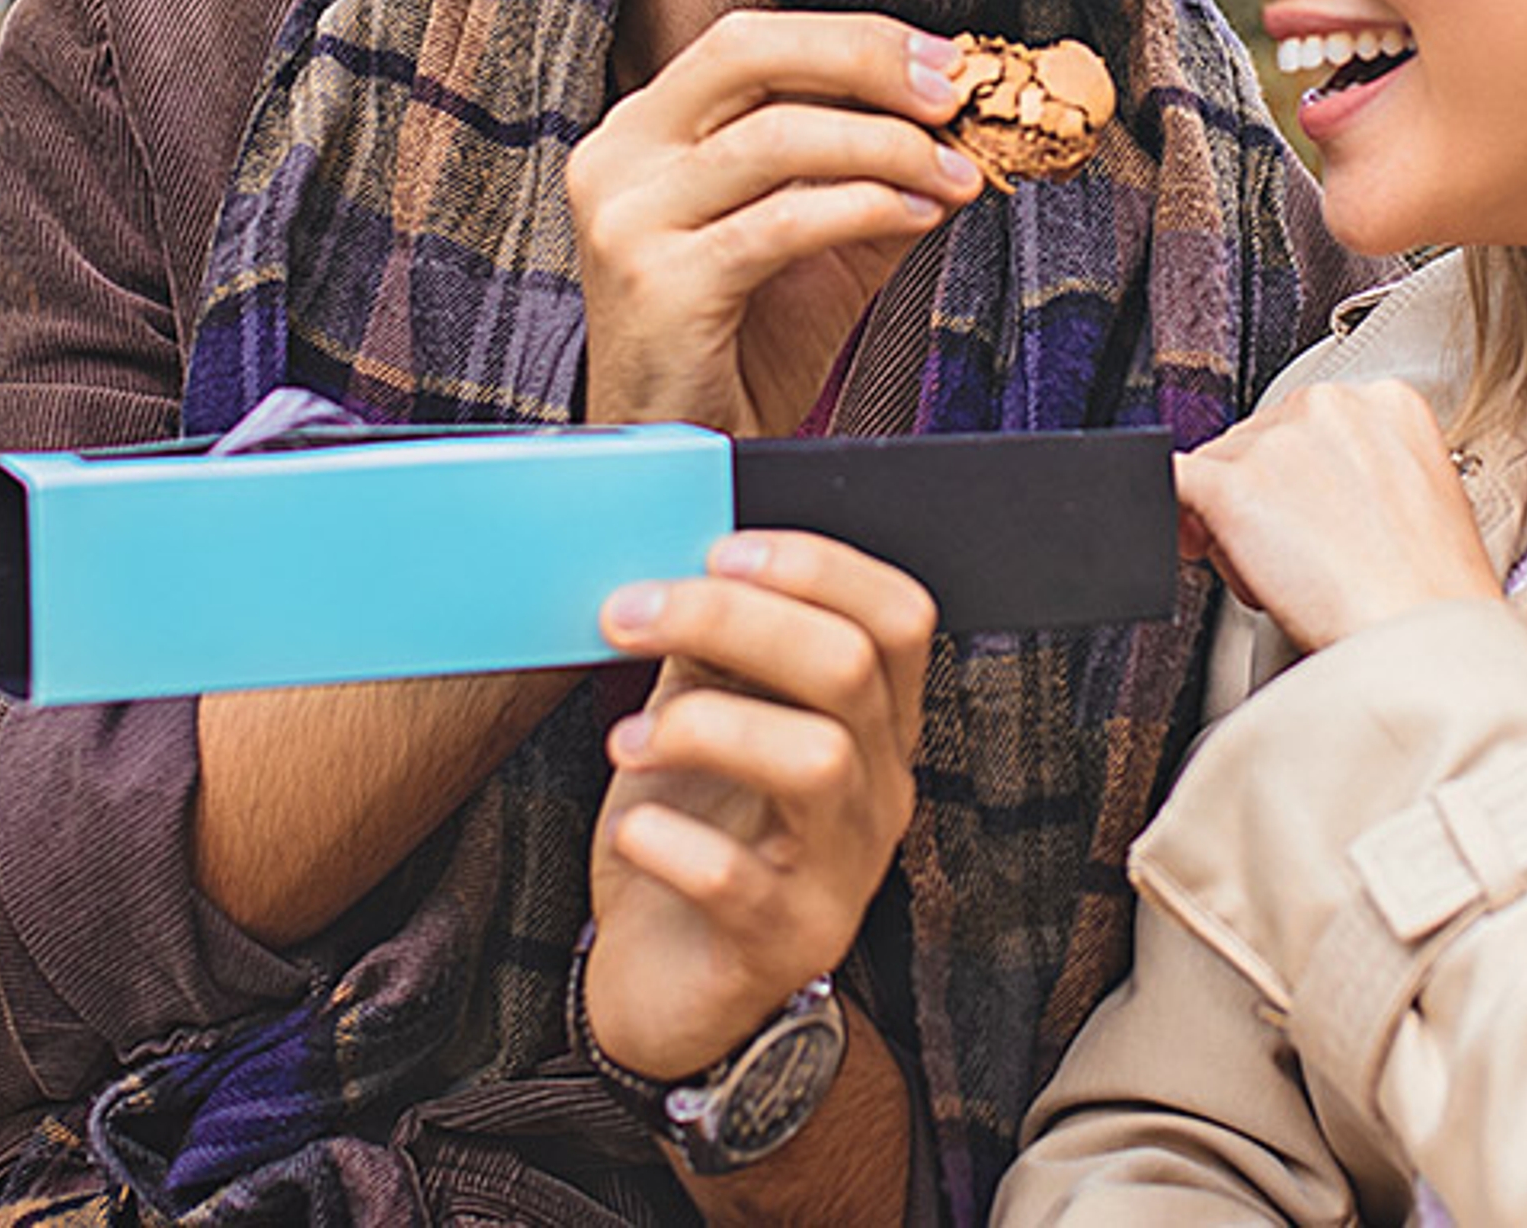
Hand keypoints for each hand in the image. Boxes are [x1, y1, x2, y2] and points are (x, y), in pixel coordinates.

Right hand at [567, 12, 984, 437]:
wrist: (690, 449)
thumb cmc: (745, 342)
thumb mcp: (818, 237)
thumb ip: (872, 172)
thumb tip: (963, 123)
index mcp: (648, 128)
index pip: (752, 41)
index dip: (854, 37)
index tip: (943, 60)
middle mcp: (623, 156)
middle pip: (748, 54)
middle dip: (865, 60)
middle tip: (949, 93)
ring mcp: (629, 218)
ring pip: (771, 138)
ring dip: (885, 147)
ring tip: (953, 173)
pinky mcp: (656, 283)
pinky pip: (779, 224)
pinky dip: (863, 208)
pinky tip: (917, 216)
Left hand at [581, 531, 933, 1079]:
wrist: (663, 976)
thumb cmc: (693, 830)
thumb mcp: (705, 716)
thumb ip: (712, 645)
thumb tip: (673, 552)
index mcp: (872, 723)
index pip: (898, 615)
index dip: (816, 564)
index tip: (715, 551)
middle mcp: (879, 791)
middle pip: (849, 667)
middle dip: (731, 619)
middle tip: (628, 615)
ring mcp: (842, 872)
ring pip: (815, 759)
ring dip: (703, 725)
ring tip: (627, 739)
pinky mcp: (785, 944)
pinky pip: (738, 879)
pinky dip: (670, 840)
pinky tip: (633, 829)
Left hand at [1175, 379, 1499, 652]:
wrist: (1424, 643)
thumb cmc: (1429, 597)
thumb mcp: (1415, 502)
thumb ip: (1356, 475)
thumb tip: (1292, 486)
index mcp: (1387, 404)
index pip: (1305, 424)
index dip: (1291, 474)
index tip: (1296, 510)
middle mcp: (1329, 406)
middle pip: (1255, 442)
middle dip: (1259, 498)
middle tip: (1292, 559)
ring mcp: (1277, 442)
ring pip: (1215, 468)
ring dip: (1230, 523)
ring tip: (1280, 577)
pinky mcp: (1232, 486)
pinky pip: (1170, 483)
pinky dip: (1175, 519)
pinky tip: (1193, 542)